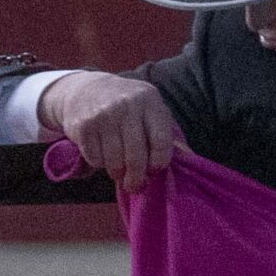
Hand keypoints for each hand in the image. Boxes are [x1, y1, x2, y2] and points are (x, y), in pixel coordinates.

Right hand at [38, 71, 179, 193]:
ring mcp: (104, 115)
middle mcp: (127, 105)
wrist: (85, 90)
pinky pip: (96, 160)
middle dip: (136, 178)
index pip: (161, 142)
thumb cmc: (128, 108)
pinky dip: (99, 163)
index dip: (159, 164)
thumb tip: (191, 160)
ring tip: (118, 167)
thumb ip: (168, 135)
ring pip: (115, 163)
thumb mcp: (150, 111)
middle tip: (135, 186)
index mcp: (150, 100)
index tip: (154, 170)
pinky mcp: (84, 126)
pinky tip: (102, 152)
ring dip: (117, 172)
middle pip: (136, 158)